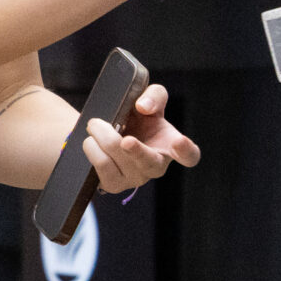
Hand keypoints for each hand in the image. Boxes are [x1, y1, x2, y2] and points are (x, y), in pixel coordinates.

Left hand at [83, 82, 200, 193]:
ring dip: (102, 138)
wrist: (111, 131)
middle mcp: (155, 166)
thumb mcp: (150, 100)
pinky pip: (102, 168)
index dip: (185, 150)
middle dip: (137, 151)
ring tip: (94, 124)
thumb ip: (154, 95)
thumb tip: (143, 106)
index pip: (189, 155)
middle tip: (126, 141)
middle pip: (149, 162)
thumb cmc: (139, 119)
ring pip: (118, 160)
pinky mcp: (114, 184)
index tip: (179, 141)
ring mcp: (135, 178)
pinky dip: (93, 150)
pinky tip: (91, 141)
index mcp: (170, 145)